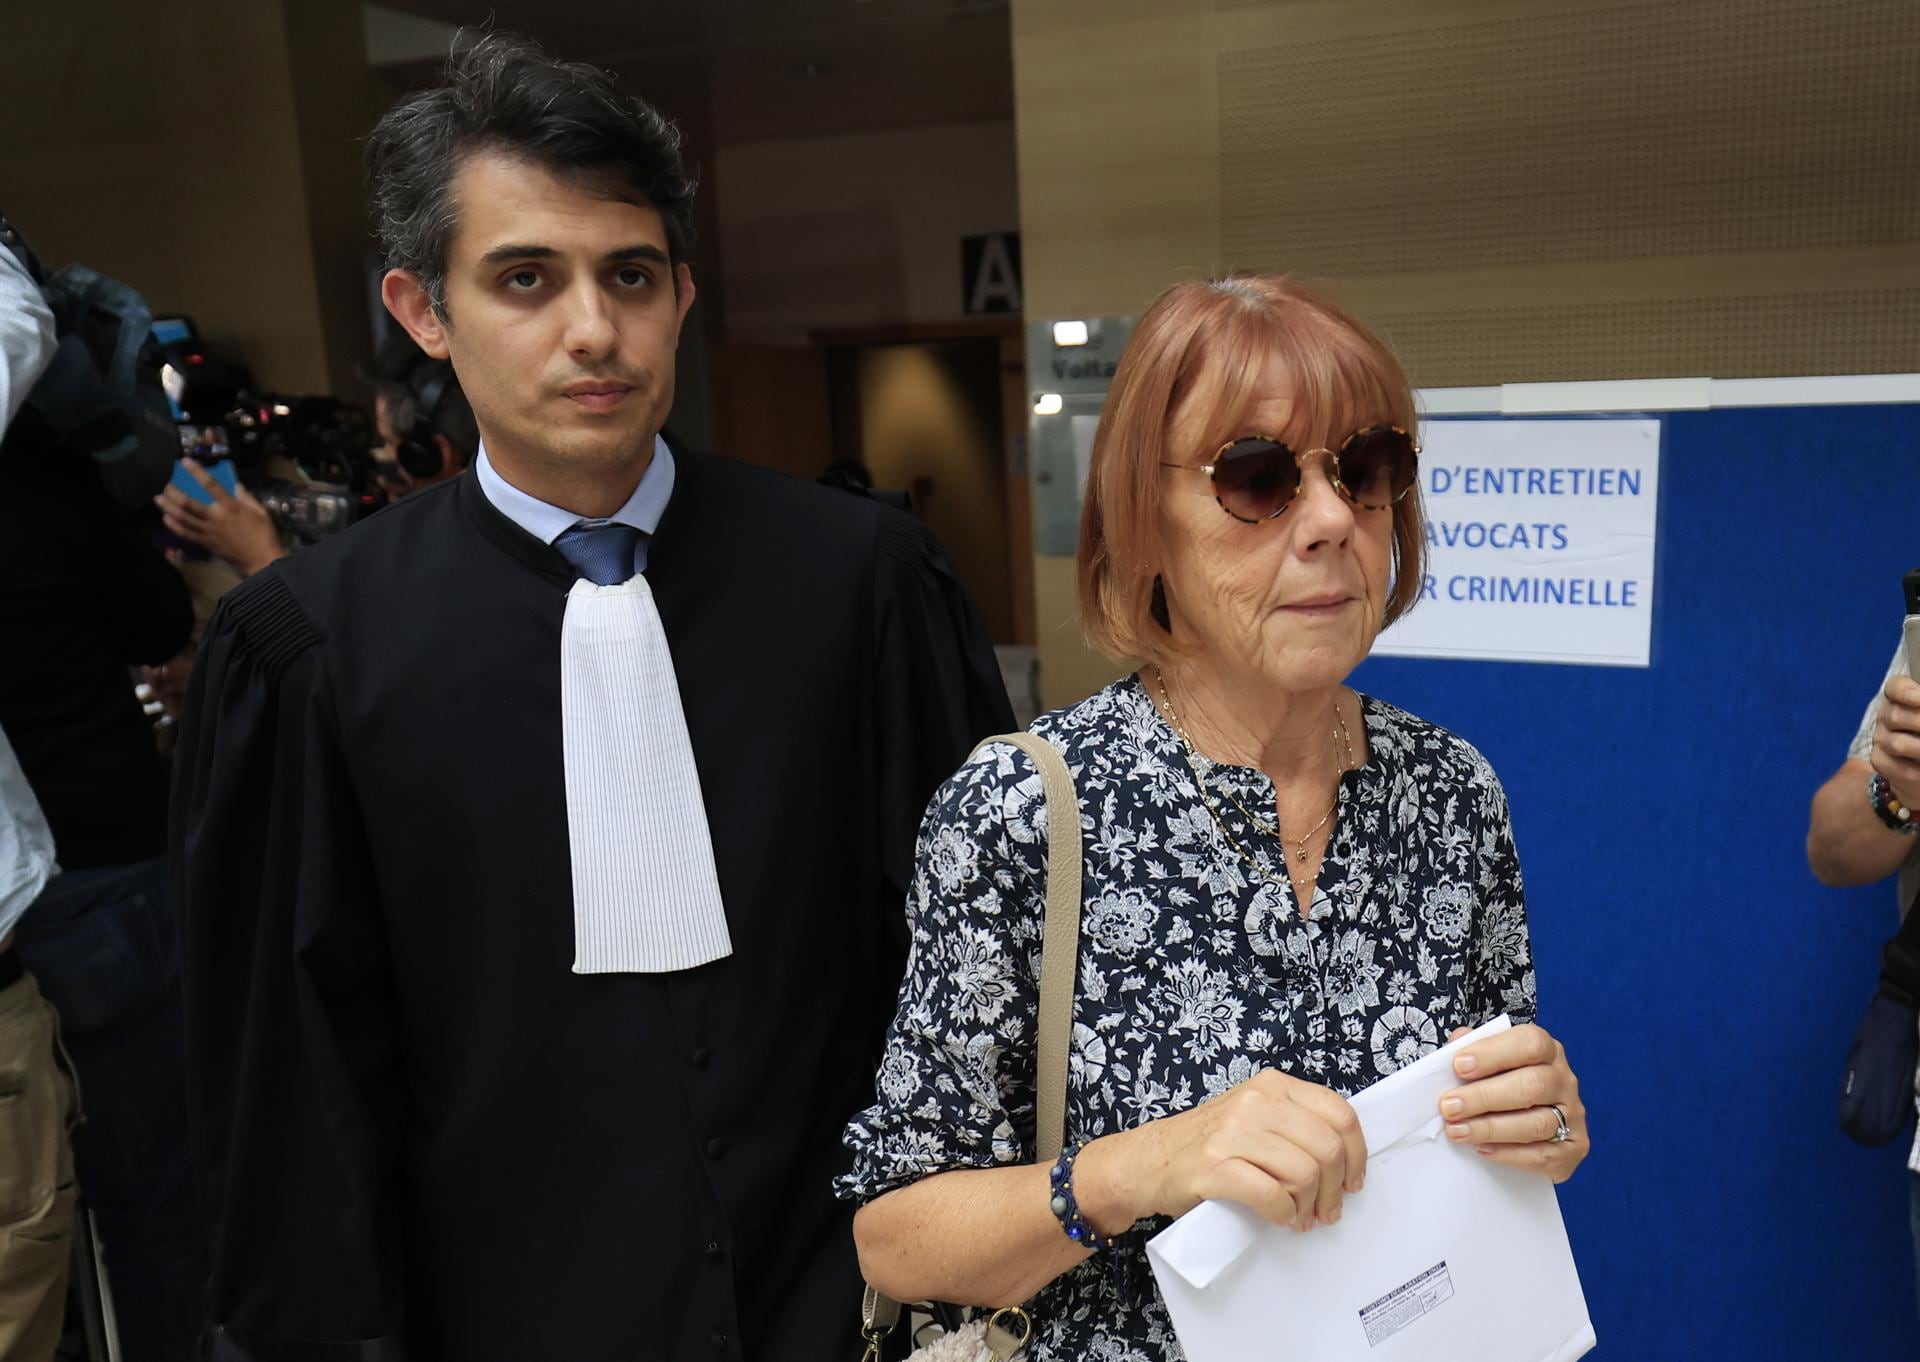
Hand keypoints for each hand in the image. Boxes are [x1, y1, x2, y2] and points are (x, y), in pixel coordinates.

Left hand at [154, 460, 284, 577]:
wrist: (261, 560)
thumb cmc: (264, 535)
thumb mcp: (261, 512)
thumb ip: (247, 497)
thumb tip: (236, 486)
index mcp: (230, 507)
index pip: (211, 485)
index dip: (197, 472)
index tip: (185, 462)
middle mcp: (214, 517)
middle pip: (187, 504)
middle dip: (173, 494)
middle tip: (165, 486)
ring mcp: (207, 531)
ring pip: (182, 518)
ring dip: (168, 508)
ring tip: (159, 500)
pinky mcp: (205, 543)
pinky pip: (185, 533)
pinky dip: (173, 526)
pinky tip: (166, 519)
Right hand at [1089, 1070, 1366, 1233]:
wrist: (1149, 1160)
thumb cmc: (1208, 1144)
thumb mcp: (1254, 1115)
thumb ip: (1294, 1123)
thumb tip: (1346, 1159)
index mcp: (1272, 1085)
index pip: (1339, 1113)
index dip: (1356, 1153)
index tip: (1353, 1180)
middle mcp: (1255, 1102)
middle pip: (1326, 1147)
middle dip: (1335, 1188)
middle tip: (1328, 1210)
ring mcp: (1232, 1133)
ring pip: (1303, 1172)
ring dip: (1310, 1205)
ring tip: (1302, 1218)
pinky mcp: (1214, 1167)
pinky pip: (1271, 1195)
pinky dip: (1285, 1214)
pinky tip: (1281, 1218)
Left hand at [1439, 1024, 1586, 1182]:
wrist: (1528, 1134)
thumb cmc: (1503, 1088)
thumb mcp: (1490, 1063)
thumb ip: (1473, 1050)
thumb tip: (1457, 1043)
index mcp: (1547, 1051)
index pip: (1531, 1043)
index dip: (1493, 1053)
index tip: (1459, 1066)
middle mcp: (1564, 1081)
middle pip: (1534, 1085)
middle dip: (1485, 1096)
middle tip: (1449, 1106)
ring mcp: (1573, 1116)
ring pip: (1538, 1123)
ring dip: (1491, 1128)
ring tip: (1457, 1130)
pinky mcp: (1573, 1149)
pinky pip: (1542, 1155)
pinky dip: (1509, 1154)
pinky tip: (1483, 1149)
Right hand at [1872, 674, 1919, 810]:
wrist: (1919, 765)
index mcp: (1901, 699)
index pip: (1894, 688)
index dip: (1905, 691)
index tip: (1919, 697)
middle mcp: (1886, 717)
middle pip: (1895, 716)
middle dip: (1919, 722)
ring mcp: (1880, 740)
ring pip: (1896, 744)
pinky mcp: (1879, 761)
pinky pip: (1897, 767)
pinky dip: (1918, 770)